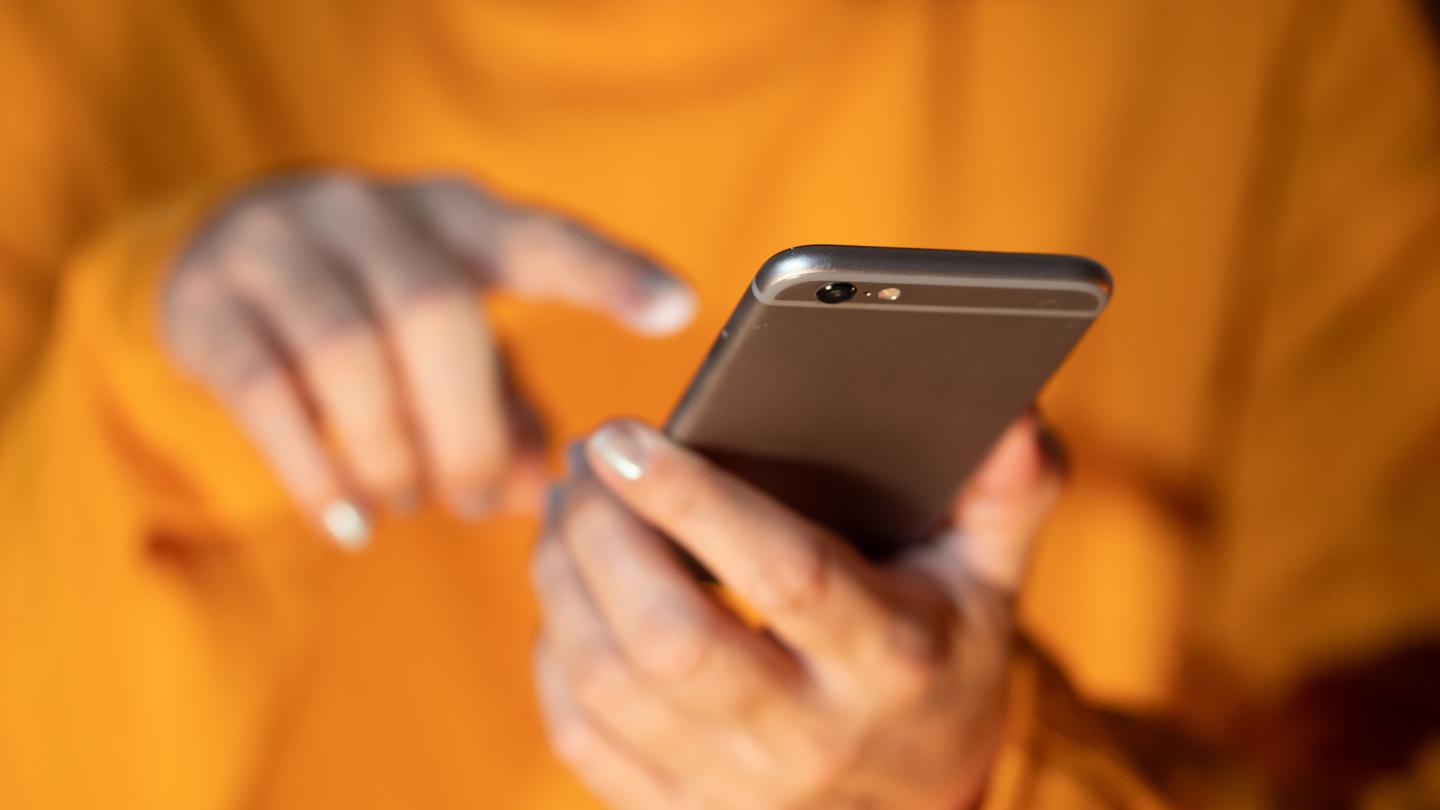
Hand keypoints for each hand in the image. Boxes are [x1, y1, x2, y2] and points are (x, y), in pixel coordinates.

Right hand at [162, 173, 693, 546]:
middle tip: (477, 500)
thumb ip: (505, 405)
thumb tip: (551, 496)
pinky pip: (268, 394)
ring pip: (347, 352)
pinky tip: (349, 522)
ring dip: (394, 453)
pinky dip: (316, 472)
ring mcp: (280, 246)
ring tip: (412, 504)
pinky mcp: (209, 304)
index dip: (608, 273)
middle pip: (434, 314)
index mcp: (458, 214)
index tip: (680, 310)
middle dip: (466, 430)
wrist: (219, 255)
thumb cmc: (376, 308)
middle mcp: (371, 211)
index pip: (541, 237)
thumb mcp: (453, 335)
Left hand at [532, 416, 1061, 808]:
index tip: (624, 435)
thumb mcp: (990, 576)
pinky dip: (553, 656)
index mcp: (890, 657)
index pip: (785, 575)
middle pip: (670, 640)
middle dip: (604, 537)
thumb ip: (1007, 491)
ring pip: (608, 684)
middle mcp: (810, 735)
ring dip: (562, 581)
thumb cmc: (943, 657)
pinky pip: (582, 737)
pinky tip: (567, 592)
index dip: (695, 501)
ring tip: (568, 507)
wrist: (921, 801)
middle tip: (587, 462)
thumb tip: (1010, 413)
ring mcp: (738, 787)